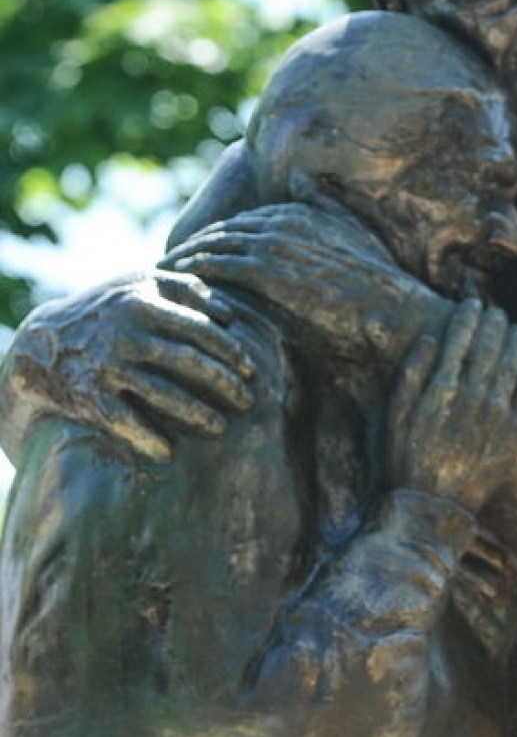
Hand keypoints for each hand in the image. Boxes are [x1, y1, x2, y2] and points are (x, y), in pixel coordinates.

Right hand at [0, 270, 255, 461]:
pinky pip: (122, 419)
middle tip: (248, 401)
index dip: (231, 351)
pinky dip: (146, 436)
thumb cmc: (111, 311)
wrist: (44, 341)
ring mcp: (106, 363)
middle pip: (188, 360)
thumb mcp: (140, 285)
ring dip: (196, 413)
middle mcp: (125, 331)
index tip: (251, 370)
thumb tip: (230, 314)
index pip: (201, 328)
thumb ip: (185, 288)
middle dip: (224, 384)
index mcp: (143, 301)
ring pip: (161, 392)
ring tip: (220, 427)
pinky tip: (168, 452)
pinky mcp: (86, 392)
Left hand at [162, 200, 449, 364]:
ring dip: (181, 265)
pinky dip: (190, 281)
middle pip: (217, 232)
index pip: (240, 222)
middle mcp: (283, 218)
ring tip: (158, 286)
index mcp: (300, 211)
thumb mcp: (354, 243)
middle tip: (162, 274)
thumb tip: (302, 186)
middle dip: (190, 251)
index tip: (191, 261)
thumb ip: (325, 214)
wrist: (397, 317)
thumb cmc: (379, 295)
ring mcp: (273, 241)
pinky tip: (175, 300)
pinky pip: (212, 270)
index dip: (213, 241)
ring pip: (208, 248)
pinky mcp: (266, 269)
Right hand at [387, 298, 516, 510]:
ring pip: (512, 365)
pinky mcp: (514, 433)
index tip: (471, 304)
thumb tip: (426, 339)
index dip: (466, 318)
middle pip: (488, 348)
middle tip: (496, 311)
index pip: (458, 340)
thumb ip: (409, 375)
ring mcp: (496, 415)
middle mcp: (472, 397)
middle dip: (493, 324)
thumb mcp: (395, 417)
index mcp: (441, 389)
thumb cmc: (407, 460)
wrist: (434, 505)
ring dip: (515, 342)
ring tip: (515, 329)